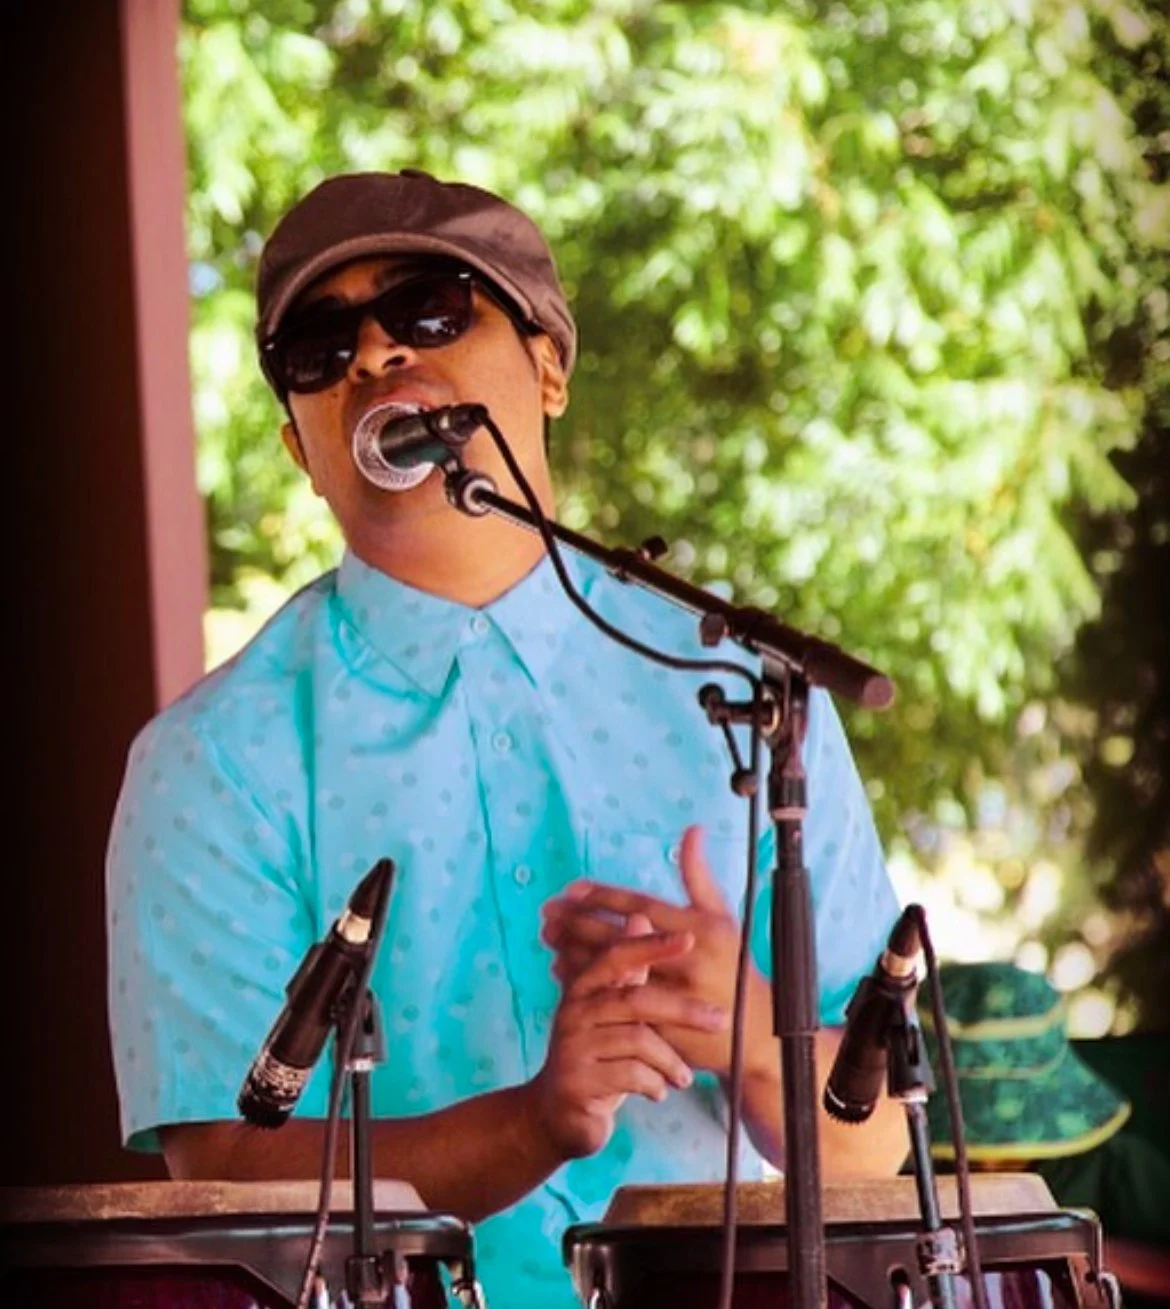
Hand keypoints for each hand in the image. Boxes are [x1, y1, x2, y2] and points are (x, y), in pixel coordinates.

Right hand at [530, 928, 727, 1160]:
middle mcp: (573, 1011)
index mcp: (583, 988)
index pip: (617, 956)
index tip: (689, 939)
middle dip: (683, 1009)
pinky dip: (654, 1084)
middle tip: (719, 1020)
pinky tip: (659, 1092)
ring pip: (638, 1040)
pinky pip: (631, 1075)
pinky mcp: (577, 1082)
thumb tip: (641, 918)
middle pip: (636, 999)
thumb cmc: (597, 1056)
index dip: (651, 945)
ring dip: (670, 1060)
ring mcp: (572, 1047)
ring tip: (684, 1077)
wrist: (557, 1115)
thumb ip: (630, 974)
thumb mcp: (614, 1015)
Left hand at [541, 826, 771, 1079]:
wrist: (752, 1032)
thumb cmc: (732, 965)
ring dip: (575, 951)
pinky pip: (613, 999)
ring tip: (550, 935)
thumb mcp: (721, 917)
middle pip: (621, 936)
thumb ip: (698, 874)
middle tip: (549, 911)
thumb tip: (692, 830)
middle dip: (579, 922)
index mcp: (700, 929)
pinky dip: (585, 982)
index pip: (641, 906)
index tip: (571, 889)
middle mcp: (687, 960)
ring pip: (613, 969)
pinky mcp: (661, 1024)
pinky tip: (562, 968)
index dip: (603, 897)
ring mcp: (673, 995)